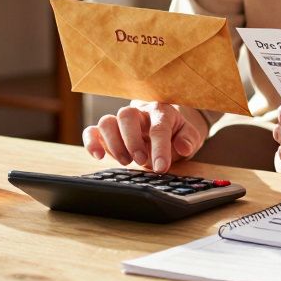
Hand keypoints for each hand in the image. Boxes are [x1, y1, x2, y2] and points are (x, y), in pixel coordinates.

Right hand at [83, 101, 207, 172]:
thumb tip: (183, 147)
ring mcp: (121, 121)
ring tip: (126, 162)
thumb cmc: (175, 131)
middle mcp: (138, 112)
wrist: (165, 124)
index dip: (160, 148)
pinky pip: (92, 130)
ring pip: (107, 122)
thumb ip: (189, 139)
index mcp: (161, 112)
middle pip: (126, 115)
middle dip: (132, 140)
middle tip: (140, 160)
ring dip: (114, 144)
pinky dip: (91, 142)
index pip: (158, 127)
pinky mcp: (108, 132)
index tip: (161, 168)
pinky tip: (98, 156)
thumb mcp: (189, 134)